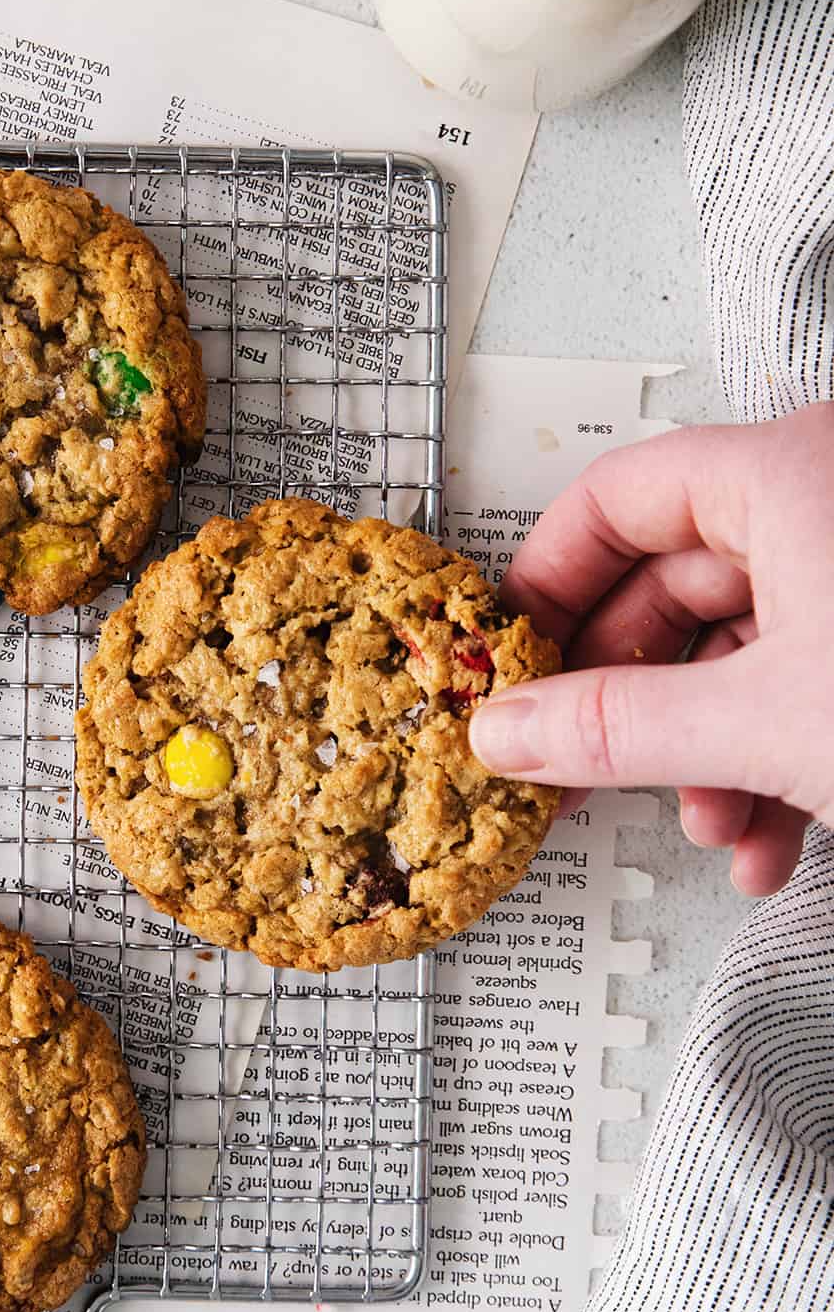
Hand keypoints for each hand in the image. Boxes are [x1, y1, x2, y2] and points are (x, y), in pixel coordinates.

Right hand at [468, 404, 833, 895]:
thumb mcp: (764, 724)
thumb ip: (618, 726)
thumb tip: (509, 730)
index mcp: (791, 471)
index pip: (620, 496)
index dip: (548, 581)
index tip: (510, 658)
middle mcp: (828, 500)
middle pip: (677, 584)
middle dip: (636, 702)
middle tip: (579, 765)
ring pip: (747, 651)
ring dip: (710, 755)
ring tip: (710, 823)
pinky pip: (809, 683)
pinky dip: (780, 764)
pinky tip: (772, 840)